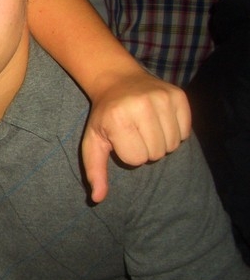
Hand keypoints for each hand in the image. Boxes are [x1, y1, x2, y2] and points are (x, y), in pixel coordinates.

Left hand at [81, 71, 190, 202]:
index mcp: (118, 119)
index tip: (122, 139)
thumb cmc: (105, 116)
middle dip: (146, 149)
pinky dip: (176, 131)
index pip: (136, 159)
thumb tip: (98, 199)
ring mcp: (162, 98)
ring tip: (147, 128)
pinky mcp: (178, 95)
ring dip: (161, 142)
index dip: (129, 154)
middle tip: (136, 133)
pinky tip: (160, 121)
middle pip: (157, 153)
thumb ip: (95, 171)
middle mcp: (141, 106)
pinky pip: (186, 130)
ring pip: (173, 144)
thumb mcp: (93, 141)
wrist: (117, 80)